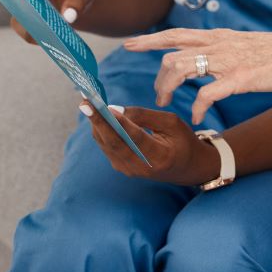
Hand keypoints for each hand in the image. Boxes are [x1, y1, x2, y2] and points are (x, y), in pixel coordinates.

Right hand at [0, 0, 93, 41]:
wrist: (75, 8)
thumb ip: (78, 1)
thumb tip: (68, 17)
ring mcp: (22, 2)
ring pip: (14, 7)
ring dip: (21, 13)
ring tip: (35, 20)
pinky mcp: (23, 20)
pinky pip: (22, 27)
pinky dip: (30, 32)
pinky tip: (41, 36)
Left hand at [80, 101, 220, 185]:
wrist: (187, 168)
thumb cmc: (183, 141)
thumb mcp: (171, 122)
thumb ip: (144, 116)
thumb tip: (115, 110)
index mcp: (160, 157)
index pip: (135, 137)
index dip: (119, 122)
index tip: (104, 107)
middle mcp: (140, 167)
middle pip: (113, 142)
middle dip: (97, 121)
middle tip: (85, 102)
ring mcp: (128, 170)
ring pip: (105, 143)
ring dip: (96, 123)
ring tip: (88, 103)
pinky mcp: (121, 167)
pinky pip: (107, 145)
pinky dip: (101, 129)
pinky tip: (97, 114)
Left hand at [123, 27, 271, 123]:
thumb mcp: (249, 45)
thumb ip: (228, 49)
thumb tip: (213, 56)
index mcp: (222, 36)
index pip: (178, 33)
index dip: (151, 39)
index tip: (130, 44)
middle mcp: (220, 44)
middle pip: (172, 52)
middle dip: (156, 75)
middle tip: (156, 96)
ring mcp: (228, 60)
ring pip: (181, 68)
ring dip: (168, 90)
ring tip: (168, 106)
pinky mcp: (239, 78)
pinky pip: (206, 95)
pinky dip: (196, 108)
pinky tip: (197, 118)